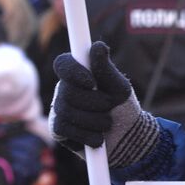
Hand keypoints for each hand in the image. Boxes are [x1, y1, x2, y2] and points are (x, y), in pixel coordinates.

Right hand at [50, 42, 158, 167]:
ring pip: (66, 111)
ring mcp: (59, 109)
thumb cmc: (123, 108)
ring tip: (107, 124)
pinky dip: (85, 134)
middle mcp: (64, 89)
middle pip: (67, 91)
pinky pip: (63, 128)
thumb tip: (98, 45)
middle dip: (94, 102)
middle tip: (109, 106)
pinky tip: (97, 138)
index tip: (91, 82)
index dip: (73, 72)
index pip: (63, 64)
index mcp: (78, 73)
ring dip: (93, 120)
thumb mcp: (119, 88)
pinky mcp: (57, 130)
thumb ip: (107, 69)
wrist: (126, 139)